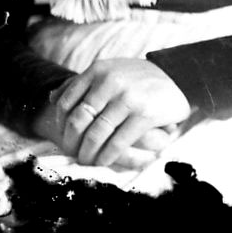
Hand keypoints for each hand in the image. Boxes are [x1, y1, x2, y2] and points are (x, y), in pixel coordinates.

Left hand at [38, 59, 191, 167]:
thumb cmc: (140, 78)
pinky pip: (118, 141)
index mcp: (98, 70)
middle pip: (79, 119)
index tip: (64, 136)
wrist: (180, 76)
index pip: (67, 100)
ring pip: (97, 133)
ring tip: (86, 161)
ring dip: (88, 152)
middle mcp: (110, 82)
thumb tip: (52, 98)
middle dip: (72, 141)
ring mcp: (128, 98)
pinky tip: (104, 162)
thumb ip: (83, 83)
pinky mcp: (144, 115)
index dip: (61, 124)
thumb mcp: (110, 71)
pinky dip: (107, 156)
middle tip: (72, 154)